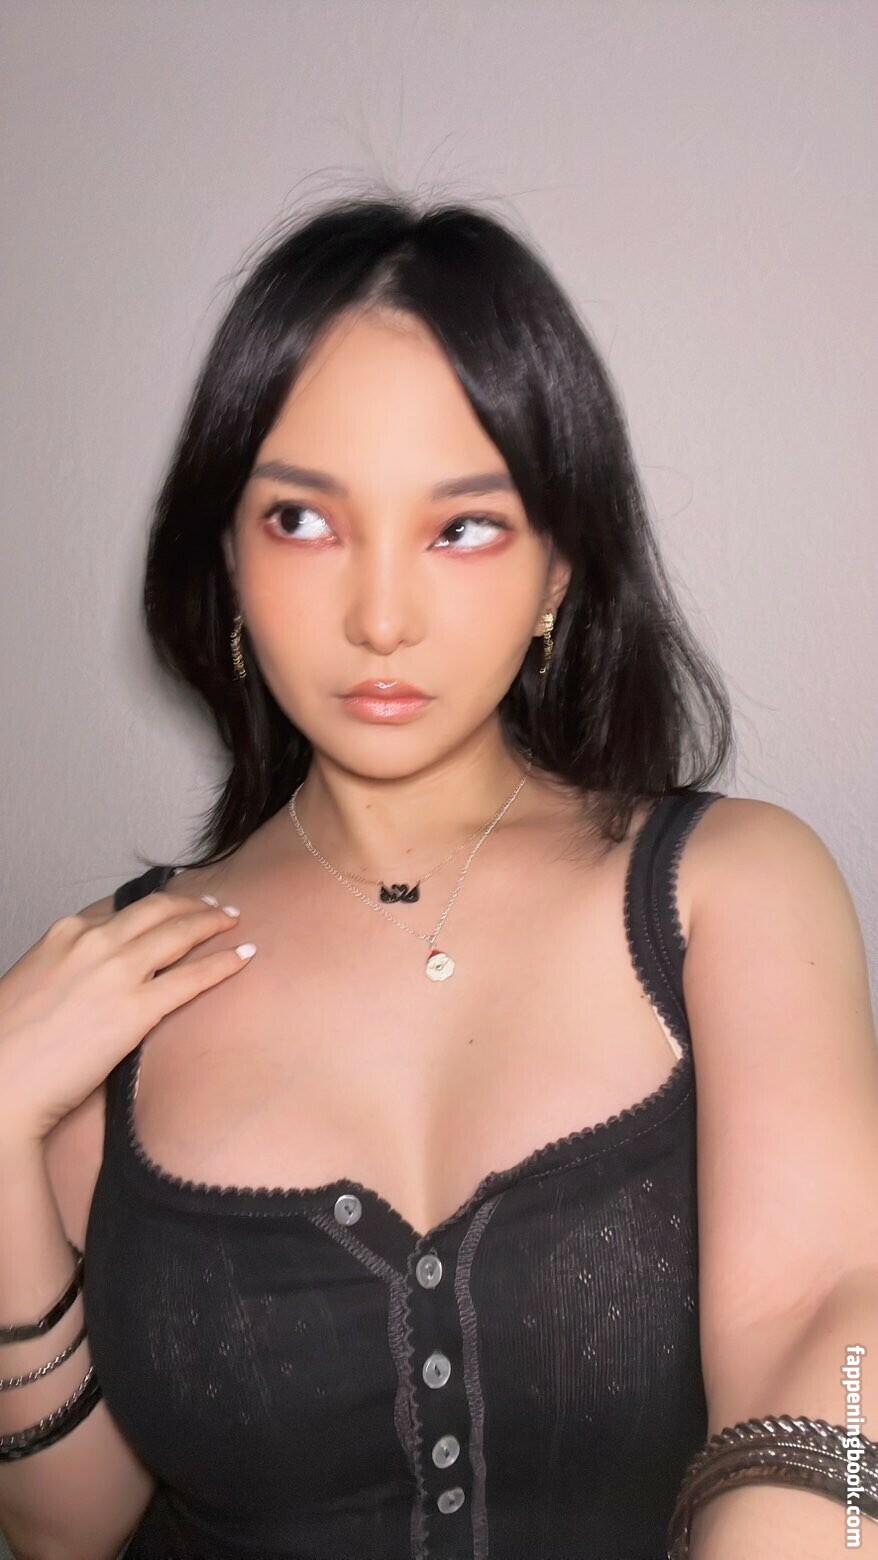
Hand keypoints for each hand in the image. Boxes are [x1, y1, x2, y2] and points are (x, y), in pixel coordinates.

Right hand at [0, 890, 254, 1144]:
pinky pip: (192, 977)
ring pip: (180, 932)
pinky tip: (243, 957)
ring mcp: (117, 972)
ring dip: (212, 923)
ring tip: (232, 923)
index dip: (155, 906)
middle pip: (157, 910)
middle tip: (214, 908)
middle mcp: (93, 942)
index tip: (173, 906)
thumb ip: (66, 968)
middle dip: (191, 904)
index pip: (122, 908)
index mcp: (65, 932)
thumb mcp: (32, 982)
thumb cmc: (9, 1044)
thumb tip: (92, 978)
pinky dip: (223, 963)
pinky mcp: (137, 1009)